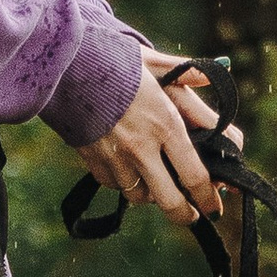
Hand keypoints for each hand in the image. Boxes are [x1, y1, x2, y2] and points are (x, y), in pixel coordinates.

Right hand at [75, 54, 223, 223]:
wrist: (63, 65)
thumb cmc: (113, 60)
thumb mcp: (154, 62)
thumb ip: (187, 74)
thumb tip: (214, 74)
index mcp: (165, 124)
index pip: (195, 175)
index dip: (208, 198)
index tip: (213, 207)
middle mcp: (141, 148)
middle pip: (169, 200)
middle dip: (184, 214)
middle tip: (192, 215)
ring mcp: (114, 158)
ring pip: (140, 196)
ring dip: (152, 194)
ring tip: (158, 185)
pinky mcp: (92, 161)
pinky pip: (114, 184)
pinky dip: (124, 181)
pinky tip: (128, 168)